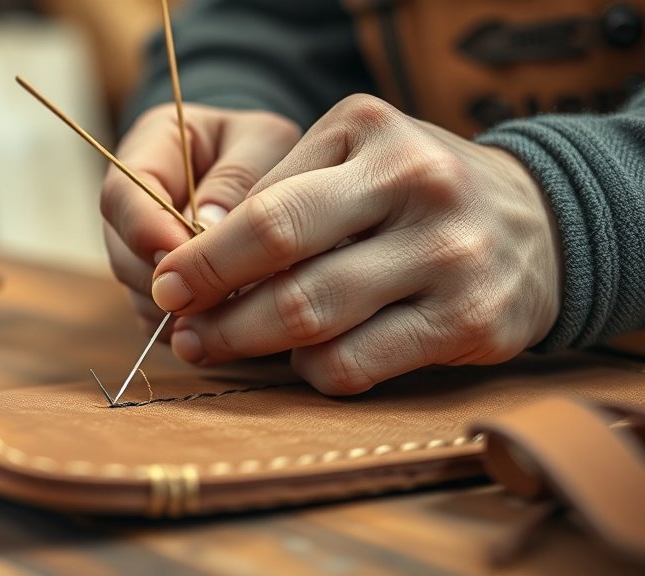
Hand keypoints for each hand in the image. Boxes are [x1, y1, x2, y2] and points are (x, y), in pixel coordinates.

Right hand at [101, 103, 301, 333]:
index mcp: (149, 150)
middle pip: (123, 254)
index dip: (145, 229)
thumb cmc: (270, 150)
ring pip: (140, 295)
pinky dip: (190, 329)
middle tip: (220, 289)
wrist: (278, 172)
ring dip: (182, 309)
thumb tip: (203, 229)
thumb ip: (236, 177)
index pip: (120, 195)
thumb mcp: (264, 142)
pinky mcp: (157, 292)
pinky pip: (159, 324)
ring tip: (237, 306)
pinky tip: (230, 321)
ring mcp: (138, 253)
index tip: (184, 251)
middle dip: (168, 279)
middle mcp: (131, 206)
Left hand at [151, 94, 561, 393]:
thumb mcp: (354, 155)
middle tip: (182, 332)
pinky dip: (313, 370)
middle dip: (219, 312)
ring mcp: (452, 260)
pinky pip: (359, 366)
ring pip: (318, 327)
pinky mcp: (472, 324)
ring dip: (251, 346)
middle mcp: (420, 190)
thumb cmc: (414, 190)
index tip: (165, 285)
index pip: (267, 211)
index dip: (205, 259)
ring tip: (219, 347)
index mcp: (375, 137)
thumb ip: (280, 192)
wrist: (539, 220)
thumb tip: (193, 258)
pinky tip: (301, 359)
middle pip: (289, 272)